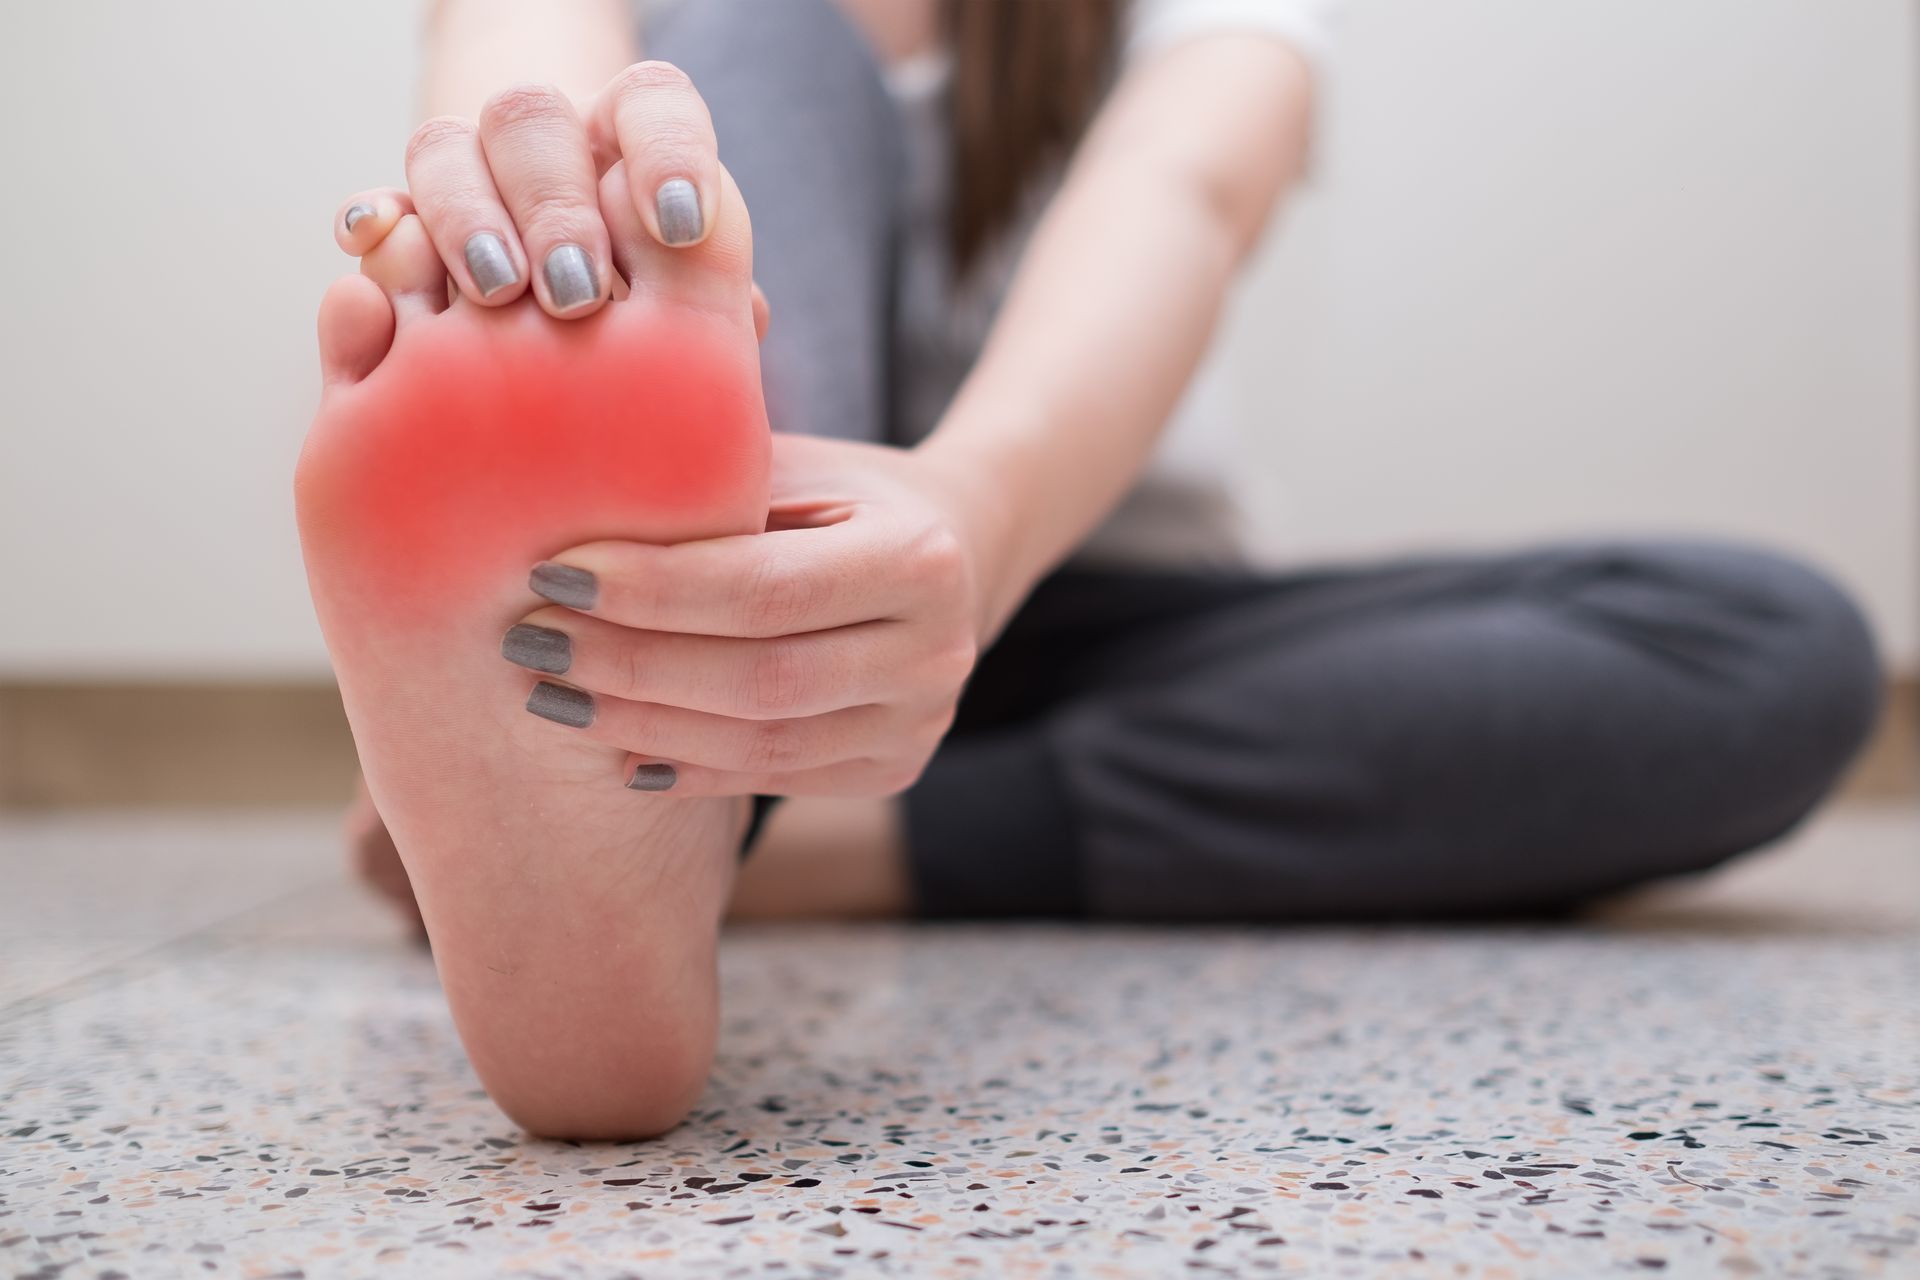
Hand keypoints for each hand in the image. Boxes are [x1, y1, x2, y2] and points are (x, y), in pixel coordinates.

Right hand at [331, 62, 767, 332]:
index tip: (683, 229)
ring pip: (447, 144)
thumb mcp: (694, 310)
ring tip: (497, 292)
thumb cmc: (653, 327)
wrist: (564, 348)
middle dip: (555, 205)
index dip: (668, 152)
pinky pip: (380, 205)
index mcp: (631, 147)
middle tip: (576, 293)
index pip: (652, 103)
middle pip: (536, 120)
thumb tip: (744, 315)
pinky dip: (376, 222)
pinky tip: (370, 247)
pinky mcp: (405, 224)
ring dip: (468, 216)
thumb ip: (716, 304)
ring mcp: (472, 175)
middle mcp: (550, 146)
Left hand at [510, 434, 1006, 796]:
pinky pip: (776, 779)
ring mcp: (921, 721)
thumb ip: (711, 480)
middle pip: (761, 678)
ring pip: (763, 744)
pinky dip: (688, 768)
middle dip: (631, 666)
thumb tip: (563, 479)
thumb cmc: (838, 493)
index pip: (762, 588)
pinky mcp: (895, 769)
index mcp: (919, 555)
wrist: (954, 551)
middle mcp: (938, 650)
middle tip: (530, 644)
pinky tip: (615, 747)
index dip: (650, 591)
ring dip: (644, 725)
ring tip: (551, 696)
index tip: (549, 576)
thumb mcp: (792, 463)